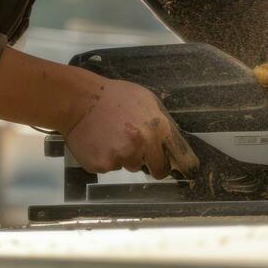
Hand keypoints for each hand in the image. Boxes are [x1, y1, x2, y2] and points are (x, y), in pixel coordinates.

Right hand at [64, 79, 199, 178]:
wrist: (79, 101)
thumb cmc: (114, 97)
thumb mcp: (147, 100)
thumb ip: (162, 121)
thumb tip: (173, 141)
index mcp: (157, 127)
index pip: (181, 156)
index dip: (185, 165)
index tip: (187, 171)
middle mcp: (143, 145)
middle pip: (159, 170)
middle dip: (154, 164)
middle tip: (140, 150)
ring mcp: (122, 157)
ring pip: (132, 166)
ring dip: (126, 156)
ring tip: (113, 136)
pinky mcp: (103, 165)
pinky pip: (111, 167)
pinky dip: (107, 158)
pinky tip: (100, 142)